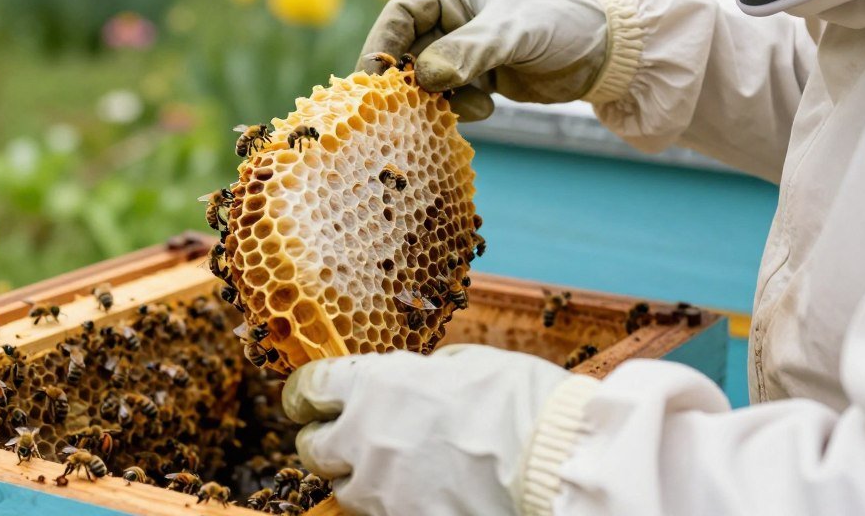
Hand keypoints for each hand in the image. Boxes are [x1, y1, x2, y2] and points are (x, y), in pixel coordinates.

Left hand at [283, 345, 570, 515]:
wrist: (556, 463)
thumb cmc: (523, 402)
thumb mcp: (469, 364)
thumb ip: (426, 375)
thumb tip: (418, 383)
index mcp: (377, 385)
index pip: (312, 387)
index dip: (308, 393)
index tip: (310, 400)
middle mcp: (365, 438)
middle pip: (314, 449)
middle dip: (328, 443)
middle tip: (351, 441)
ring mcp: (382, 490)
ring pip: (347, 491)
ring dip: (365, 481)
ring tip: (403, 475)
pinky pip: (383, 515)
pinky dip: (399, 506)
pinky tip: (429, 496)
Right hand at [357, 0, 611, 120]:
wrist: (609, 53)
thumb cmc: (562, 23)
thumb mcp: (515, 33)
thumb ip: (470, 52)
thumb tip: (425, 77)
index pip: (401, 14)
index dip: (383, 45)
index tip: (373, 79)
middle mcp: (452, 19)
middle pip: (409, 52)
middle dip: (408, 82)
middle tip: (407, 109)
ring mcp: (464, 51)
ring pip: (427, 81)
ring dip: (436, 100)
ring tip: (467, 105)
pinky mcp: (478, 79)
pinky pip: (450, 99)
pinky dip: (458, 109)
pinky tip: (489, 108)